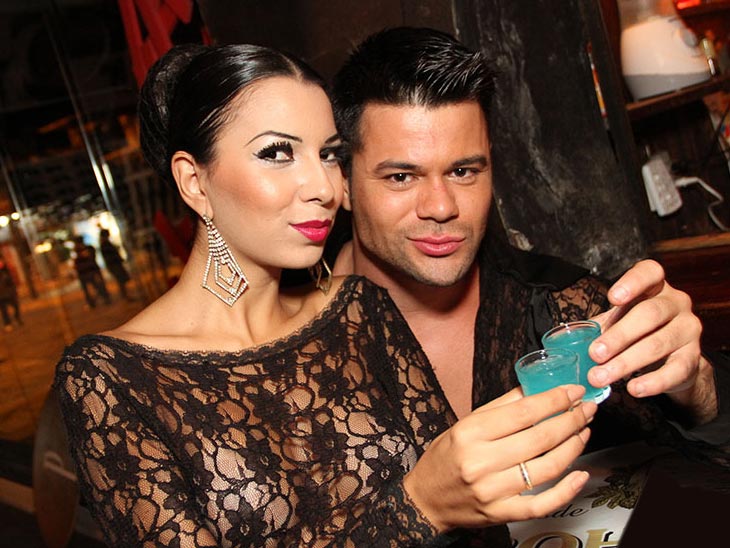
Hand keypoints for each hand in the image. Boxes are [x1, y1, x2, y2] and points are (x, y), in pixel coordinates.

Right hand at [403, 385, 595, 531]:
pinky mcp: (501, 513)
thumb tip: (536, 389)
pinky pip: (542, 504)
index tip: (573, 391)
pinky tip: (581, 475)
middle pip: (539, 439)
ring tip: (583, 432)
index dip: (554, 400)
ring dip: (573, 447)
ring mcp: (493, 491)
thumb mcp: (465, 424)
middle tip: (587, 408)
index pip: (523, 412)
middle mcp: (481, 462)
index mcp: (470, 433)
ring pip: (547, 468)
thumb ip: (501, 407)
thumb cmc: (445, 457)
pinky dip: (566, 490)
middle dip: (570, 420)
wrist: (426, 499)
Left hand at [587, 260, 716, 420]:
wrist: (675, 357)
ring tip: (600, 376)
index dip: (632, 283)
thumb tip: (564, 339)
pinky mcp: (693, 358)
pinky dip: (652, 382)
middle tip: (594, 354)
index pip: (649, 273)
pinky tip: (633, 388)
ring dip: (625, 362)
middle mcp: (676, 303)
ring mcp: (688, 330)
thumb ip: (600, 324)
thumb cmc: (640, 331)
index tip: (612, 298)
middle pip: (649, 314)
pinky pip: (675, 370)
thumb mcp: (620, 320)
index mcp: (655, 287)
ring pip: (658, 344)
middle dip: (619, 335)